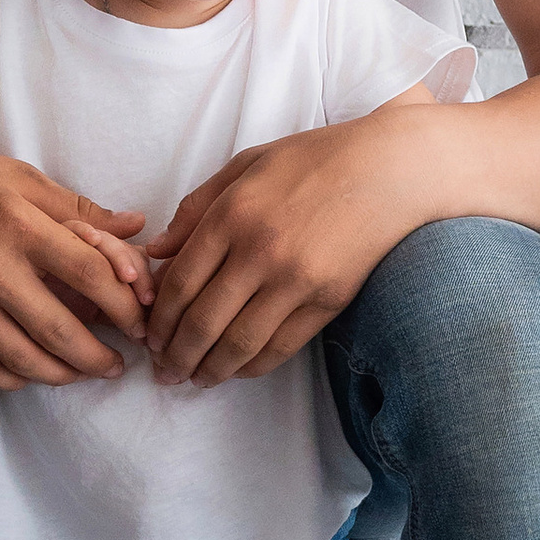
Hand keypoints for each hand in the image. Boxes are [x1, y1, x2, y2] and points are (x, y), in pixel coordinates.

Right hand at [0, 128, 153, 390]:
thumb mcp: (22, 177)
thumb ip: (80, 210)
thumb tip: (137, 228)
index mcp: (19, 225)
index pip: (90, 274)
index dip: (127, 303)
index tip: (143, 317)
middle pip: (62, 331)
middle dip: (102, 356)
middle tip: (123, 361)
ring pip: (24, 362)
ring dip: (65, 375)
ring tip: (87, 371)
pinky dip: (16, 380)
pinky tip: (34, 372)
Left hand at [141, 116, 426, 384]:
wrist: (389, 169)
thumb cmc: (314, 160)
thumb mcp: (247, 165)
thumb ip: (196, 206)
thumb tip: (157, 252)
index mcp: (233, 215)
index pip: (181, 284)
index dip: (160, 319)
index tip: (150, 337)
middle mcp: (259, 252)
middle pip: (203, 322)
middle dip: (176, 355)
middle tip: (164, 372)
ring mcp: (296, 280)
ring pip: (239, 344)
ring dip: (210, 370)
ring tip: (195, 379)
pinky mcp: (328, 301)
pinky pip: (281, 347)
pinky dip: (252, 366)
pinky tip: (237, 371)